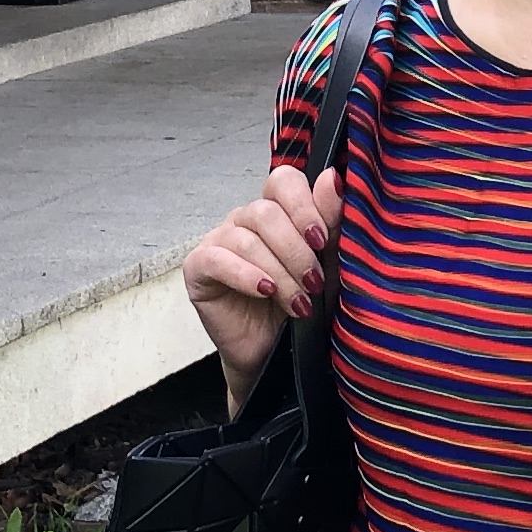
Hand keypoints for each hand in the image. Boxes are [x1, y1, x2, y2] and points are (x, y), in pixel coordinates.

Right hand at [180, 162, 336, 411]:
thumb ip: (330, 222)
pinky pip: (217, 259)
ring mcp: (219, 241)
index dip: (304, 206)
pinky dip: (245, 275)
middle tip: (314, 281)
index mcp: (277, 211)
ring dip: (278, 272)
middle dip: (296, 250)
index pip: (283, 181)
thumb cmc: (301, 304)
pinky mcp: (198, 268)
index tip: (322, 240)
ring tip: (297, 302)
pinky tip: (265, 292)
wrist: (276, 353)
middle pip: (266, 212)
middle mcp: (244, 220)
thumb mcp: (327, 265)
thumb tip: (332, 178)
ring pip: (246, 238)